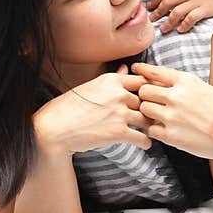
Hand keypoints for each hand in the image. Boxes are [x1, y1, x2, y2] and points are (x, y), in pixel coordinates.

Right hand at [34, 64, 152, 154]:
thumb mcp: (91, 86)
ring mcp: (119, 113)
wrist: (55, 128)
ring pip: (147, 119)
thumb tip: (126, 69)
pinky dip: (146, 142)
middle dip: (152, 109)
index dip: (151, 90)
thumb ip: (113, 79)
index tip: (154, 97)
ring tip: (154, 131)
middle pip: (147, 101)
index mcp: (112, 80)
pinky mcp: (118, 132)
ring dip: (151, 126)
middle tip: (157, 116)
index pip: (143, 81)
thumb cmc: (69, 107)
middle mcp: (118, 94)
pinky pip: (142, 137)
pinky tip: (145, 143)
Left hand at [132, 61, 212, 163]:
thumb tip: (163, 83)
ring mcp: (172, 116)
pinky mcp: (171, 136)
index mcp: (186, 81)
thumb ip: (184, 85)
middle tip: (150, 101)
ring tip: (157, 117)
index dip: (142, 71)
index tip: (135, 70)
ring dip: (147, 112)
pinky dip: (155, 130)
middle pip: (144, 90)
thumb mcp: (205, 89)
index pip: (155, 72)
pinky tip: (164, 130)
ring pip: (144, 109)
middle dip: (145, 95)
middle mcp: (177, 96)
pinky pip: (150, 129)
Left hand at [147, 0, 212, 33]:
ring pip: (177, 11)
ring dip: (168, 22)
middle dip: (158, 12)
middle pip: (168, 2)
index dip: (156, 1)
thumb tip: (171, 3)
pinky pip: (192, 17)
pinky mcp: (207, 9)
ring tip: (163, 29)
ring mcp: (199, 0)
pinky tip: (181, 30)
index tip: (148, 8)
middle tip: (151, 20)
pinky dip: (184, 24)